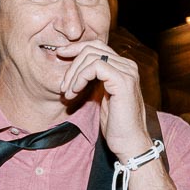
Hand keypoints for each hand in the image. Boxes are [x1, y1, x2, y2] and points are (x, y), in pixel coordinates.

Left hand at [55, 40, 150, 160]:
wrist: (129, 143)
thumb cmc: (116, 125)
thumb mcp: (102, 97)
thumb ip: (94, 80)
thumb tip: (75, 69)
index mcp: (123, 68)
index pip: (97, 46)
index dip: (76, 49)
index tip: (60, 56)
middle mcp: (127, 66)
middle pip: (93, 47)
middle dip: (72, 62)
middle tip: (63, 85)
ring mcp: (127, 72)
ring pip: (92, 56)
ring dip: (74, 73)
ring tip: (68, 92)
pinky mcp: (123, 81)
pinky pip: (96, 66)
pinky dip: (81, 77)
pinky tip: (76, 91)